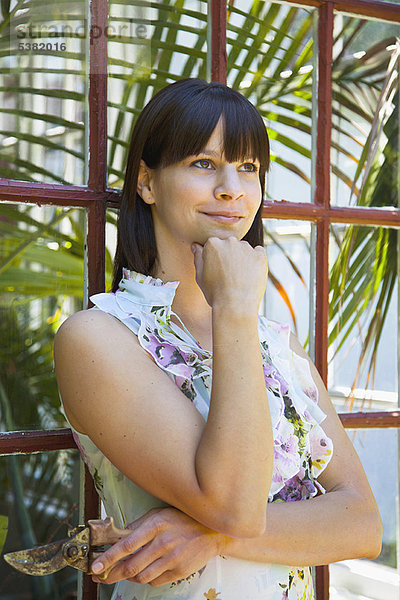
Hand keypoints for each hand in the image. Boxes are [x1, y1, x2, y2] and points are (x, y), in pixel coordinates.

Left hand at [91, 507, 225, 586]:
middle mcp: (163, 542)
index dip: (108, 557)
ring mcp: (172, 558)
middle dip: (111, 574)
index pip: (126, 544)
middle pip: (131, 565)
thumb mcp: (159, 514)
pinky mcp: (179, 571)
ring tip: (122, 572)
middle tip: (100, 576)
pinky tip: (143, 572)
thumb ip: (138, 525)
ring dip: (128, 577)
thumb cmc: (182, 519)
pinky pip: (155, 581)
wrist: (211, 531)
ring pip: (141, 576)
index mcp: (155, 525)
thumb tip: (117, 536)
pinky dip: (145, 579)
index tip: (95, 566)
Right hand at [191, 236, 267, 310]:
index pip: (214, 245)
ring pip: (244, 249)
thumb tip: (197, 246)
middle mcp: (230, 242)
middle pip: (229, 245)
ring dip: (243, 258)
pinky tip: (251, 274)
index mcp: (213, 244)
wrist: (235, 306)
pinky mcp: (260, 255)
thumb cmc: (215, 293)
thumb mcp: (200, 276)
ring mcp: (246, 248)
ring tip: (240, 278)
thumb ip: (198, 258)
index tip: (217, 271)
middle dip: (229, 256)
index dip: (215, 259)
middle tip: (228, 275)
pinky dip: (256, 261)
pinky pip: (259, 253)